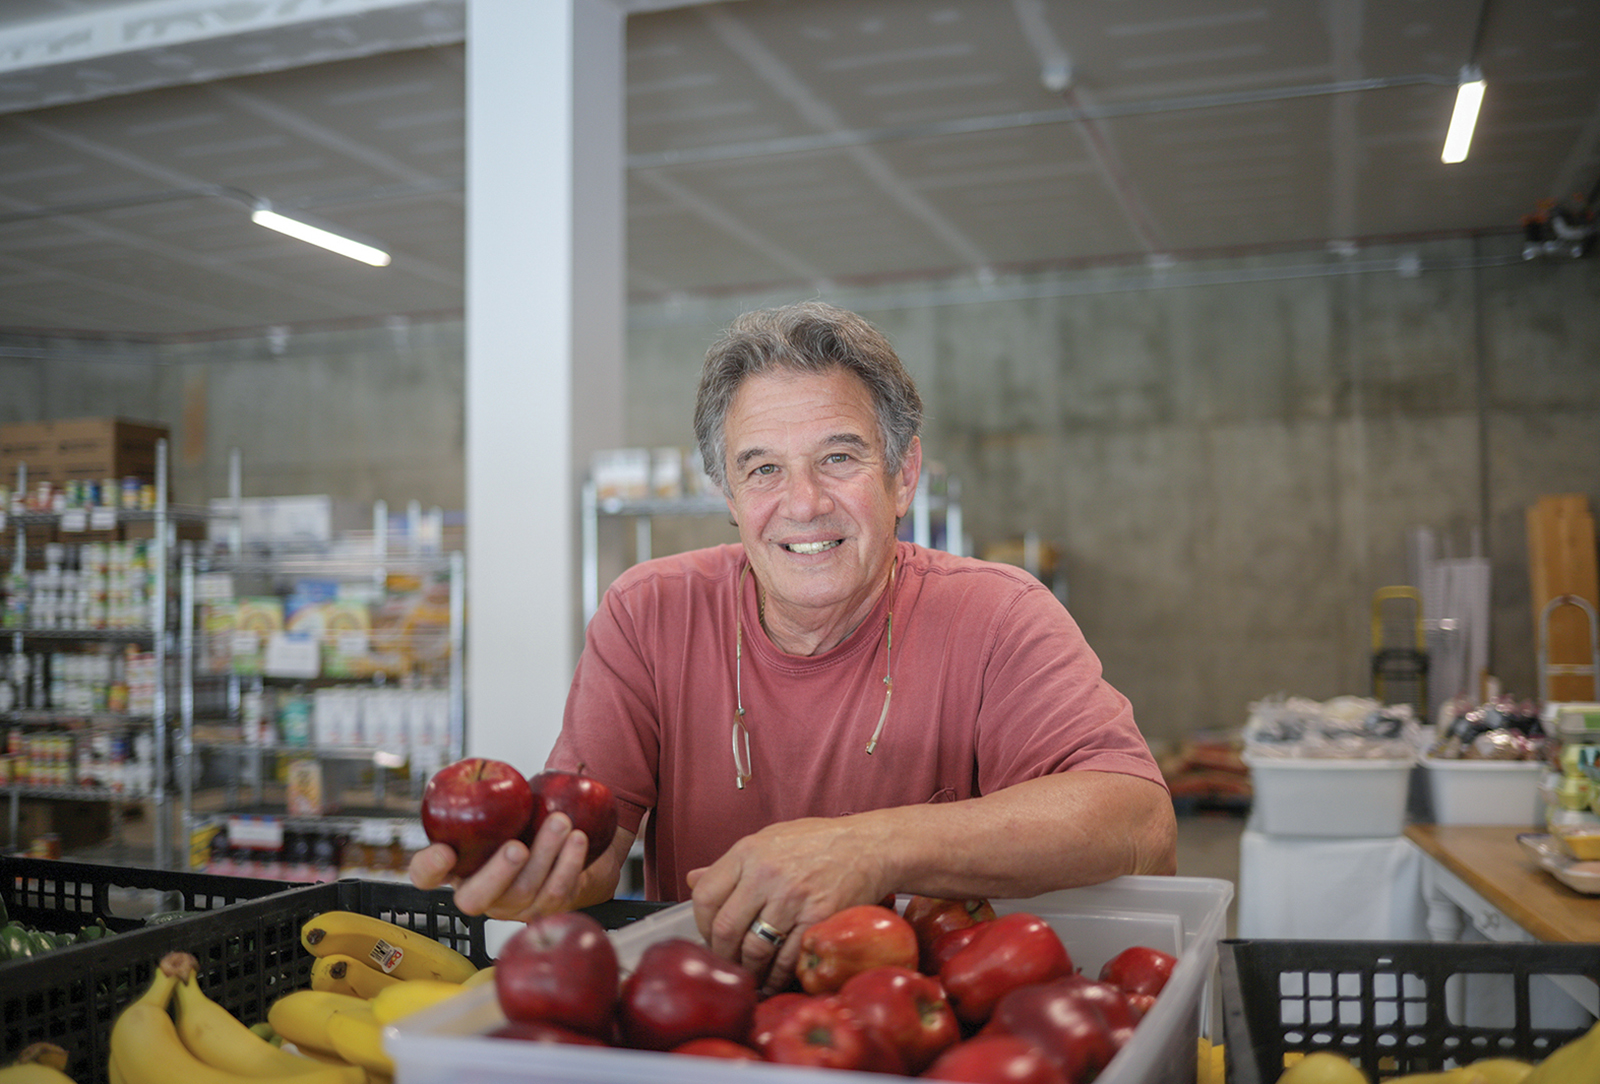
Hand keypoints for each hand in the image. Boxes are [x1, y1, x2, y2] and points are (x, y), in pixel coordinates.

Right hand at [408, 811, 590, 921]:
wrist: (562, 851)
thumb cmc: (521, 825)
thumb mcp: (498, 808)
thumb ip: (484, 794)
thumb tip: (484, 770)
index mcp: (457, 868)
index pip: (426, 875)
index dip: (430, 868)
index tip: (444, 851)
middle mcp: (479, 893)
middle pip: (475, 899)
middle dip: (498, 873)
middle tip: (517, 847)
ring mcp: (512, 907)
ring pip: (524, 892)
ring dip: (545, 856)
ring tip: (561, 822)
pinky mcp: (544, 909)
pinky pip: (556, 893)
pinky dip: (569, 864)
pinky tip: (577, 840)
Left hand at [687, 816, 892, 995]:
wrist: (869, 845)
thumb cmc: (817, 842)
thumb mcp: (768, 840)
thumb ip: (731, 864)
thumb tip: (692, 879)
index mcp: (748, 852)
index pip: (705, 896)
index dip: (702, 924)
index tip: (711, 935)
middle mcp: (766, 873)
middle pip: (726, 928)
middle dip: (723, 954)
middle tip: (729, 963)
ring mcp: (793, 897)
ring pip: (755, 949)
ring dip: (750, 970)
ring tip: (751, 975)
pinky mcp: (818, 918)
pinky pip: (788, 958)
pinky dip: (778, 975)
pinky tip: (776, 978)